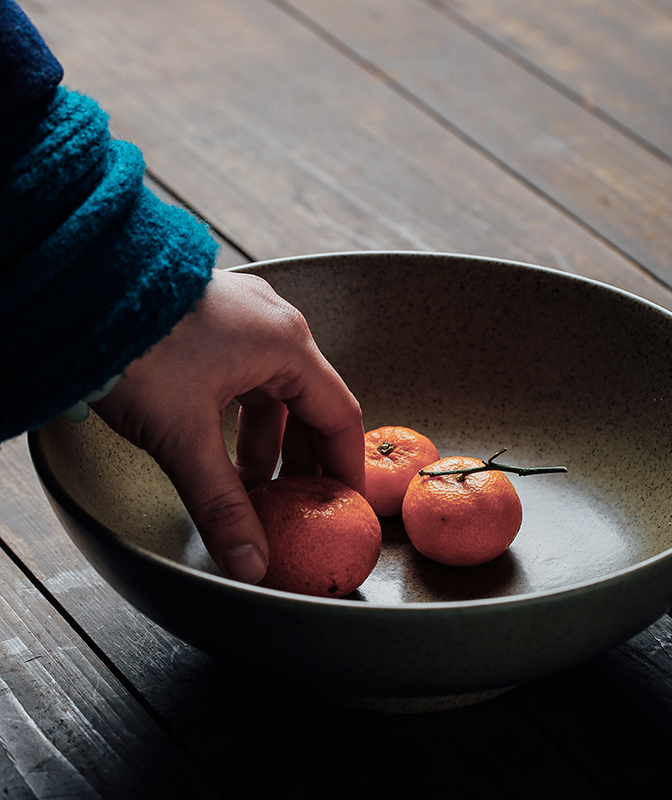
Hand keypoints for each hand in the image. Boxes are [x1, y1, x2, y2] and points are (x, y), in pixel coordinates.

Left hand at [92, 269, 364, 583]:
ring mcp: (244, 317)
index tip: (345, 502)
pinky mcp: (215, 319)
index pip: (340, 415)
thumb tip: (251, 563)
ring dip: (267, 442)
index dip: (344, 466)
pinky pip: (247, 375)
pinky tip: (221, 448)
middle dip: (302, 461)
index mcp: (286, 345)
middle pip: (310, 404)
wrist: (78, 289)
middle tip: (295, 505)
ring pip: (274, 391)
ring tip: (251, 487)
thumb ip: (221, 505)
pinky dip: (243, 416)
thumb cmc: (137, 347)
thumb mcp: (183, 437)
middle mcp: (274, 326)